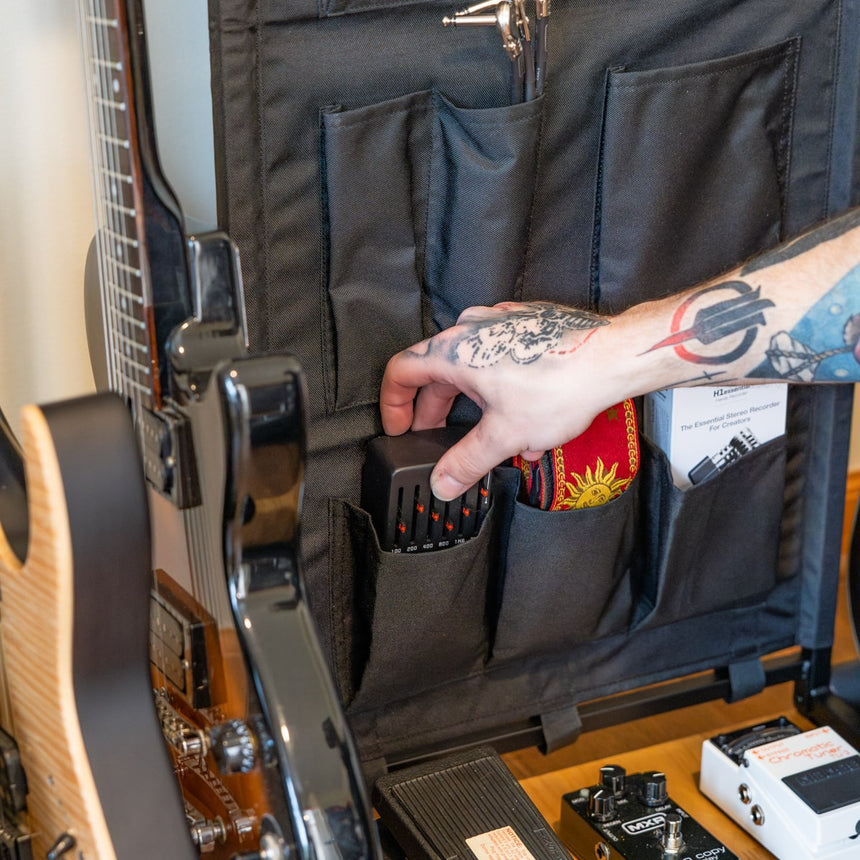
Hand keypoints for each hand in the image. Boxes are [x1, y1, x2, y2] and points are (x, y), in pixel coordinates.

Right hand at [379, 301, 619, 498]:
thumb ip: (466, 462)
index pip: (400, 371)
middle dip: (435, 412)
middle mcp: (472, 329)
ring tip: (494, 440)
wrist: (613, 358)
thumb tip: (443, 481)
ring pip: (472, 368)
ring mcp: (501, 323)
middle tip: (437, 438)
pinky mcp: (527, 326)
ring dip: (475, 406)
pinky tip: (526, 421)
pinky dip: (501, 390)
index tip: (400, 427)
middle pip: (436, 372)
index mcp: (454, 350)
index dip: (392, 405)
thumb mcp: (504, 435)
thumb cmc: (561, 384)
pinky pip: (501, 359)